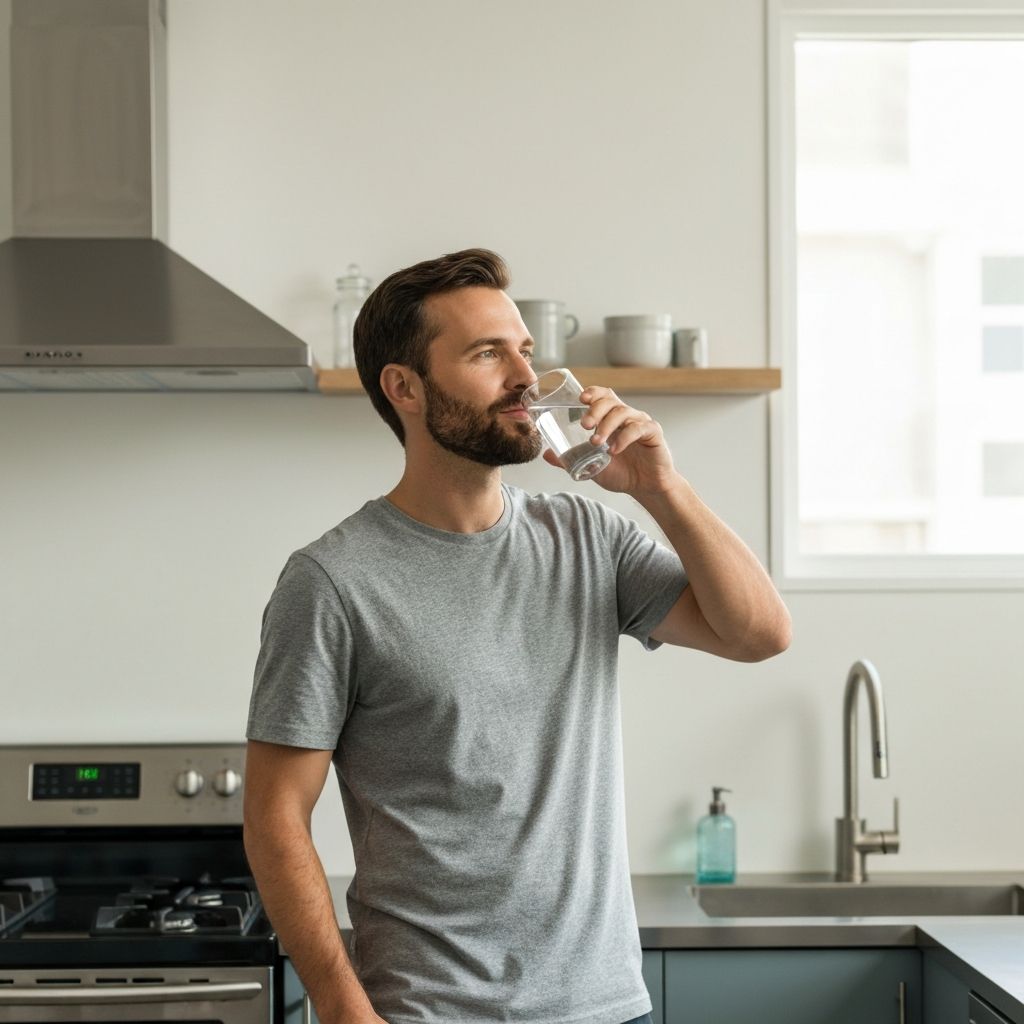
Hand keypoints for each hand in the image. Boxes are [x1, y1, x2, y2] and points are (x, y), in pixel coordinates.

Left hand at [541, 385, 677, 496]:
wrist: (645, 487)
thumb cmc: (621, 472)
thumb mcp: (591, 466)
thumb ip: (570, 459)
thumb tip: (546, 454)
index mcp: (612, 418)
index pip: (603, 396)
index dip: (593, 393)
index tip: (580, 399)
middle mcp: (627, 416)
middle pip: (611, 400)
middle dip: (595, 409)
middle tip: (584, 424)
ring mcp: (640, 422)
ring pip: (623, 412)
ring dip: (606, 426)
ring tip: (596, 442)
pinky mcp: (653, 433)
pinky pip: (638, 428)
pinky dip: (624, 438)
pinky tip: (614, 450)